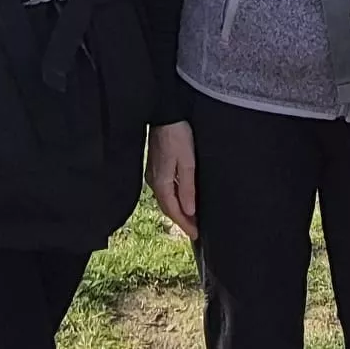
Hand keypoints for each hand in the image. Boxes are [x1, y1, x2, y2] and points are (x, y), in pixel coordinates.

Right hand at [147, 121, 198, 239]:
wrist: (165, 113)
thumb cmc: (177, 135)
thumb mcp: (188, 162)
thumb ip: (188, 187)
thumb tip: (189, 211)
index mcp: (161, 182)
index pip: (173, 210)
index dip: (185, 224)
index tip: (196, 235)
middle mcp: (154, 181)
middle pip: (167, 207)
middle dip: (181, 220)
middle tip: (195, 230)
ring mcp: (153, 173)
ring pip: (165, 199)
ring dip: (177, 210)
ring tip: (190, 218)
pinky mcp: (156, 165)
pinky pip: (164, 189)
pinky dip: (173, 198)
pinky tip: (181, 198)